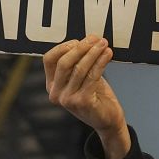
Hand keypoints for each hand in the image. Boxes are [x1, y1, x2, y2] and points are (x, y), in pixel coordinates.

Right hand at [44, 35, 128, 158]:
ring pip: (79, 68)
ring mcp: (67, 99)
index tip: (81, 40)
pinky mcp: (82, 102)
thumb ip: (79, 61)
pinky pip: (92, 76)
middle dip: (81, 47)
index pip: (49, 59)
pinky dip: (101, 62)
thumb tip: (88, 39)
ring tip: (104, 44)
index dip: (64, 46)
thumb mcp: (82, 76)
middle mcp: (55, 93)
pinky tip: (108, 54)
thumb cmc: (95, 94)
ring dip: (93, 53)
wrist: (107, 119)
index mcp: (51, 84)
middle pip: (64, 62)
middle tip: (96, 38)